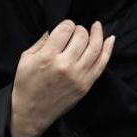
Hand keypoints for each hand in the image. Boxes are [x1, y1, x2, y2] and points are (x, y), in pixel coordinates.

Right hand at [11, 20, 114, 136]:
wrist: (32, 113)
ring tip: (96, 26)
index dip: (67, 24)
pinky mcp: (87, 84)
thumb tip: (56, 28)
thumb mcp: (26, 59)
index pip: (65, 30)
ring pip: (95, 47)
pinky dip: (108, 49)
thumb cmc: (26, 84)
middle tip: (76, 31)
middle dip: (80, 29)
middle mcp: (65, 65)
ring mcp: (79, 76)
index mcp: (47, 57)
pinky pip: (102, 63)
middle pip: (82, 36)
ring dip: (97, 34)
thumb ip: (42, 41)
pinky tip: (110, 38)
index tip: (66, 26)